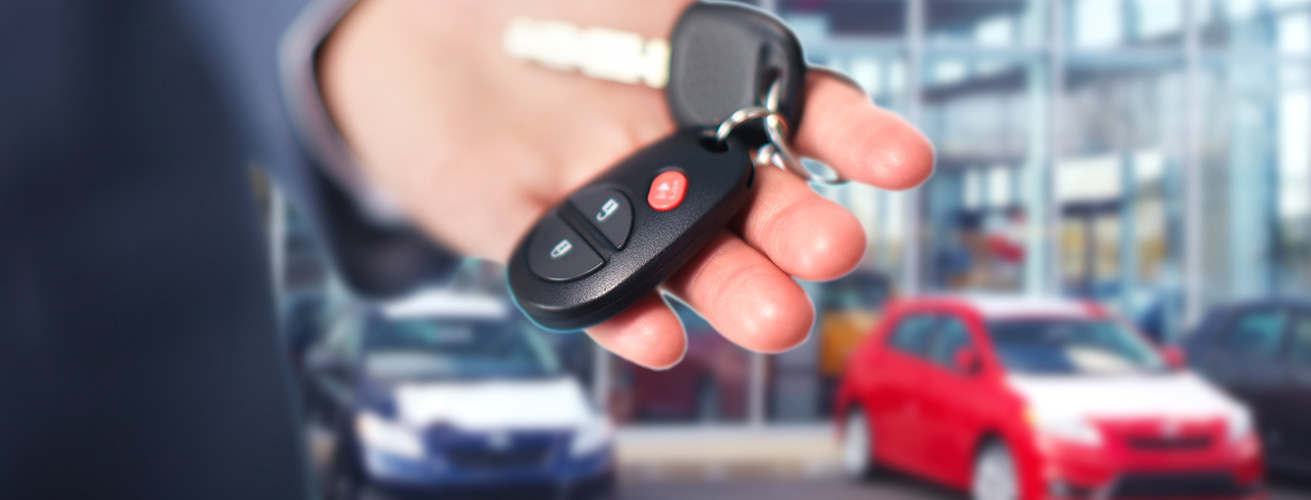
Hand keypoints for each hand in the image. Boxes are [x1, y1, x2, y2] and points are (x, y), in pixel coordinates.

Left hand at [320, 0, 932, 367]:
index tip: (904, 162)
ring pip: (685, 255)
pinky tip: (656, 338)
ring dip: (732, 289)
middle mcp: (673, 154)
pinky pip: (578, 281)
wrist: (406, 30)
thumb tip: (733, 13)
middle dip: (797, 229)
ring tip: (776, 318)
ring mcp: (608, 200)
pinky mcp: (527, 235)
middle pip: (754, 202)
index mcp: (704, 87)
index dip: (857, 138)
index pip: (801, 116)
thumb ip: (685, 8)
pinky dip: (619, 315)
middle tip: (834, 250)